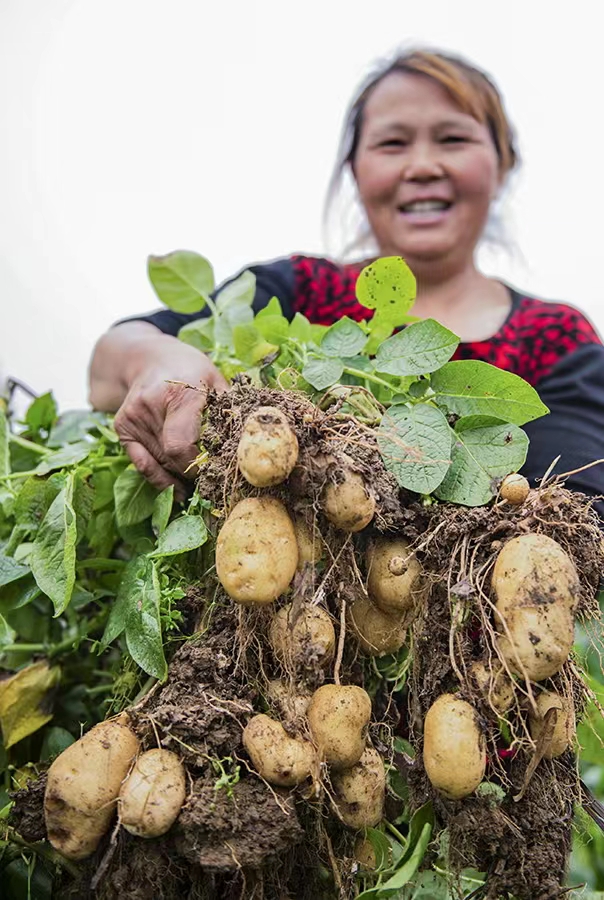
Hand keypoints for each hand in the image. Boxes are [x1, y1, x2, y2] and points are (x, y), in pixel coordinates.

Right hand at [113, 340, 227, 497]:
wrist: (151, 357)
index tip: (214, 472)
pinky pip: (142, 463)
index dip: (197, 466)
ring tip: (197, 485)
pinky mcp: (122, 427)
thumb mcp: (216, 380)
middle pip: (170, 458)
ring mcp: (132, 417)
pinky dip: (159, 478)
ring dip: (178, 478)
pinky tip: (175, 488)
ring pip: (158, 464)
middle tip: (210, 482)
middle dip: (191, 474)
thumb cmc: (191, 370)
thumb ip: (230, 409)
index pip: (180, 446)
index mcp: (179, 393)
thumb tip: (247, 443)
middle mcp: (150, 406)